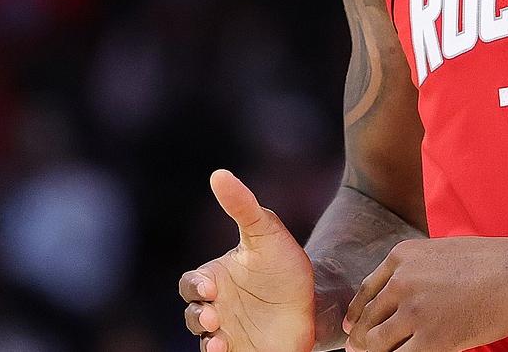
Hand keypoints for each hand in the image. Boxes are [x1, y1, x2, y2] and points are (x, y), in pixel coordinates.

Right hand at [179, 169, 314, 351]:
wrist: (317, 297)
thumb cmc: (285, 264)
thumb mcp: (266, 231)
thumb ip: (242, 205)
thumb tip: (219, 174)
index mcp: (215, 279)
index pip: (189, 284)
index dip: (195, 287)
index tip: (211, 288)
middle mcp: (216, 308)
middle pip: (193, 316)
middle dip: (199, 318)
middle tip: (216, 318)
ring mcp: (227, 333)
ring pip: (204, 341)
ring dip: (208, 342)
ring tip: (222, 342)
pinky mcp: (244, 351)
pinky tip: (229, 351)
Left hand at [343, 236, 507, 351]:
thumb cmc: (494, 261)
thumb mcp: (444, 251)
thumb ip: (416, 270)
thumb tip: (398, 296)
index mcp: (402, 257)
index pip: (366, 291)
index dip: (357, 314)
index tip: (353, 327)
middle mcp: (401, 282)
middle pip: (367, 319)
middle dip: (363, 339)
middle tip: (361, 350)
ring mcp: (413, 311)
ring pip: (376, 343)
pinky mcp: (430, 338)